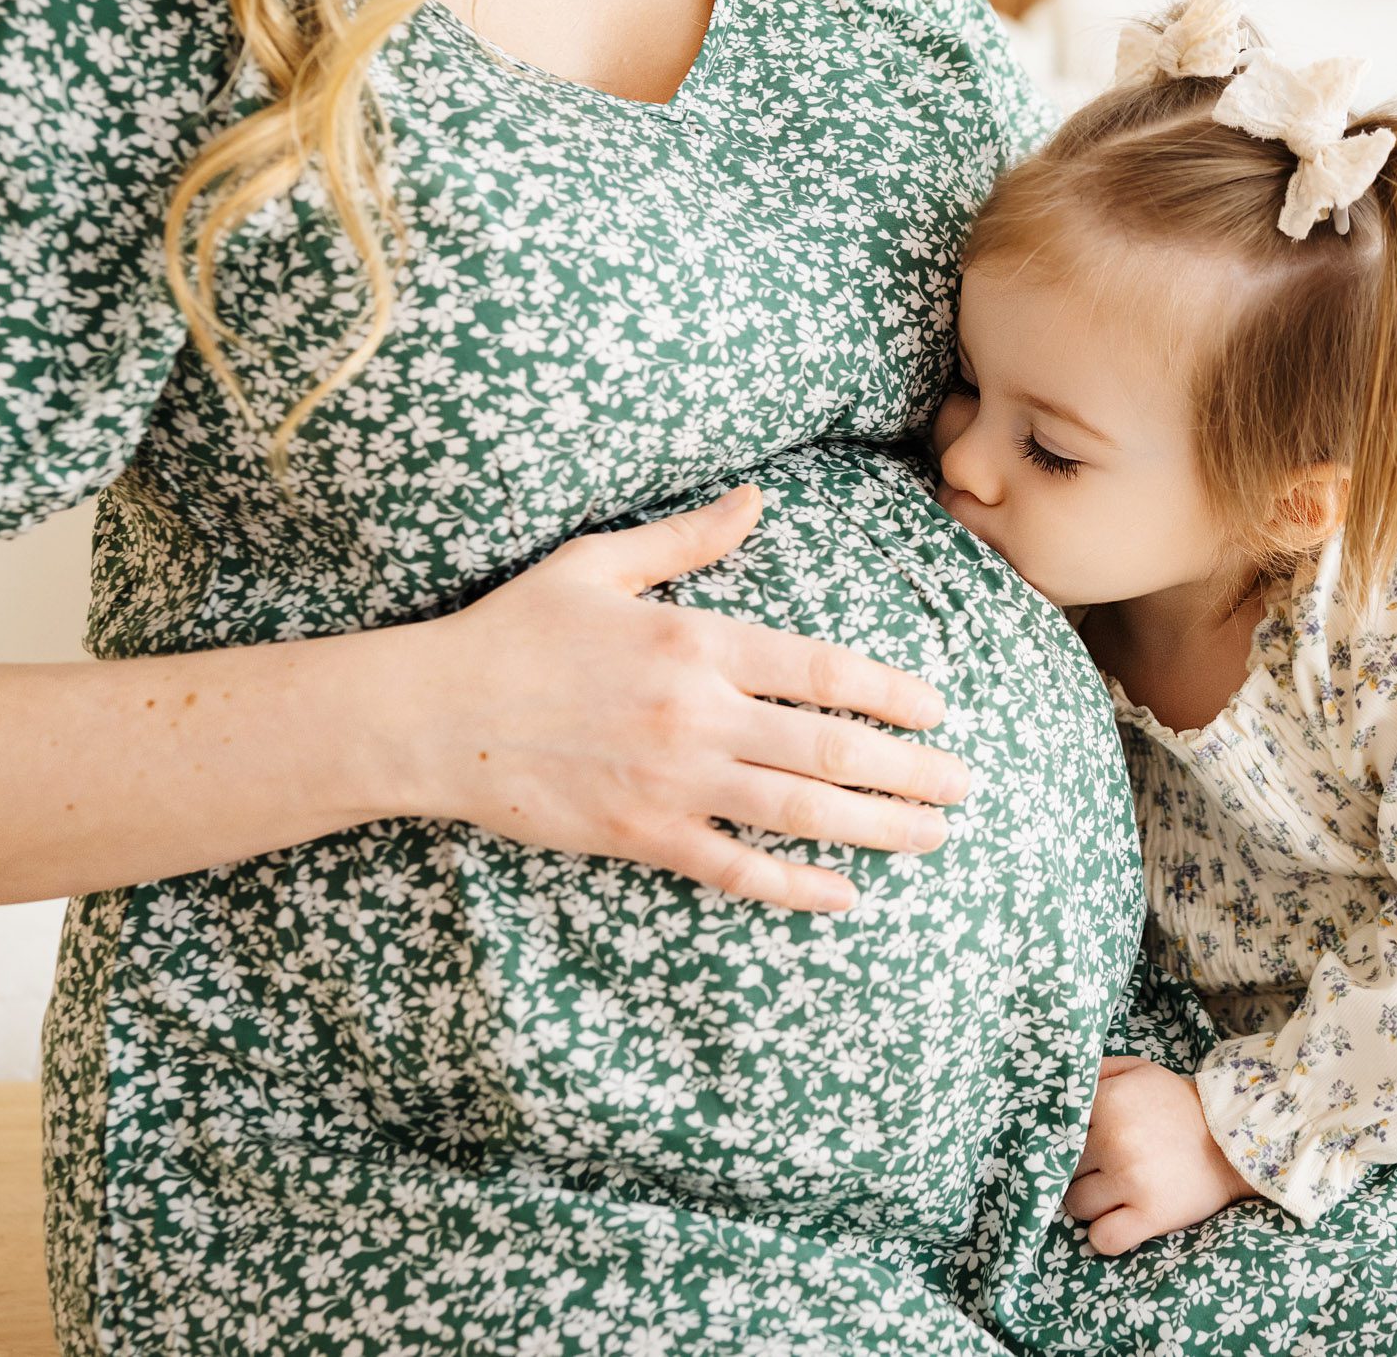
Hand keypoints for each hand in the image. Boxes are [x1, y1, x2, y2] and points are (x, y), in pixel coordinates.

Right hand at [398, 484, 968, 912]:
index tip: (937, 709)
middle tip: (966, 785)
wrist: (430, 715)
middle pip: (831, 748)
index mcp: (697, 640)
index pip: (824, 669)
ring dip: (877, 829)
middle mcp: (698, 714)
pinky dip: (794, 887)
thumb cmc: (514, 631)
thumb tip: (757, 499)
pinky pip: (735, 869)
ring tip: (933, 836)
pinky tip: (842, 897)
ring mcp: (672, 781)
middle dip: (911, 771)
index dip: (893, 693)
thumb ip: (690, 538)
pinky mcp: (641, 836)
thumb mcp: (600, 564)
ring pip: (800, 812)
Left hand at [1064, 1055, 1256, 1254]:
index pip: (1059, 1130)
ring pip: (1077, 1204)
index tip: (1087, 1142)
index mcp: (1109, 1101)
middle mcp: (1115, 1140)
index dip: (1069, 1139)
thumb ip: (1095, 1071)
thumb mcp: (1137, 1071)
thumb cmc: (1176, 1104)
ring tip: (1116, 1191)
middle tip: (1108, 1165)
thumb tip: (1057, 1088)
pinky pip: (1102, 1239)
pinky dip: (1105, 1235)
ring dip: (1092, 1202)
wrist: (1231, 1140)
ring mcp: (1132, 1180)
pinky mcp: (1150, 1215)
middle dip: (1082, 1169)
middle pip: (1065, 1168)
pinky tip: (1119, 1221)